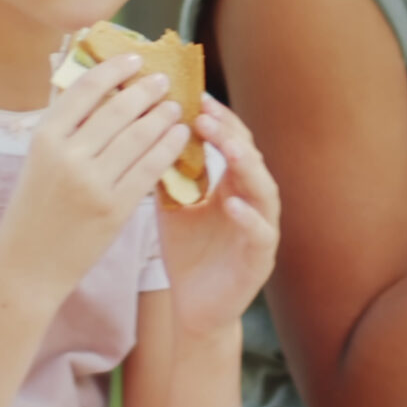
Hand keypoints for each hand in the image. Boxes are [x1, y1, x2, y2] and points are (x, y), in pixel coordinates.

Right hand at [0, 52, 188, 300]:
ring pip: (139, 137)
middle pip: (117, 110)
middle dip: (145, 90)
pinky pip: (150, 169)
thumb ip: (64, 127)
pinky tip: (180, 136)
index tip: (133, 58)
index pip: (83, 90)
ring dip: (162, 116)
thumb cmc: (34, 211)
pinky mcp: (114, 209)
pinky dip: (168, 147)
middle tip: (163, 79)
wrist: (28, 266)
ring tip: (175, 105)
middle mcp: (67, 157)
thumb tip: (94, 86)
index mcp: (43, 139)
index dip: (112, 69)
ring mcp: (92, 184)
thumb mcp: (37, 162)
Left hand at [156, 96, 282, 338]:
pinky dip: (248, 218)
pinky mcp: (260, 260)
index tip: (197, 98)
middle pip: (250, 158)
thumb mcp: (172, 208)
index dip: (219, 121)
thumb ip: (167, 176)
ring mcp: (261, 229)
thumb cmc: (187, 255)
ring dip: (247, 167)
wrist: (194, 308)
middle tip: (206, 114)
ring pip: (264, 190)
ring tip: (227, 148)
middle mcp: (252, 202)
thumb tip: (142, 133)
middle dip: (230, 134)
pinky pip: (260, 234)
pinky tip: (231, 204)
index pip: (233, 143)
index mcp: (233, 186)